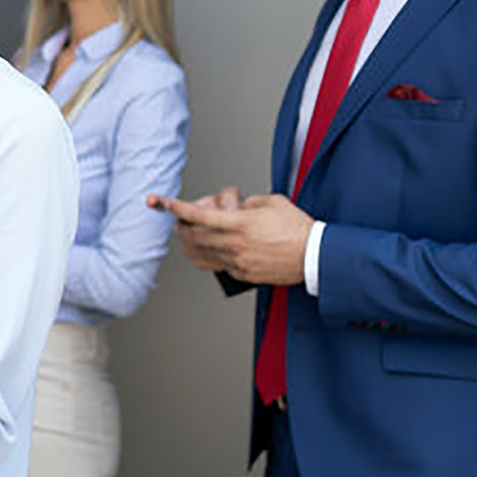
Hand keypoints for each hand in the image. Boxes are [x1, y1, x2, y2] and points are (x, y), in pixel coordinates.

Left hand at [154, 188, 310, 283]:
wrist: (315, 256)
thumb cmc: (297, 228)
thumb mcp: (272, 202)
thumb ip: (248, 202)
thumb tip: (236, 207)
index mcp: (239, 223)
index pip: (198, 215)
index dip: (175, 208)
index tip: (161, 202)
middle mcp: (234, 243)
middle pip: (192, 237)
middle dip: (180, 227)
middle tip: (176, 221)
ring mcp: (237, 261)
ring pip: (200, 254)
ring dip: (189, 244)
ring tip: (187, 236)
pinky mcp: (243, 274)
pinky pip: (217, 266)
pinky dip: (209, 257)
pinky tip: (210, 251)